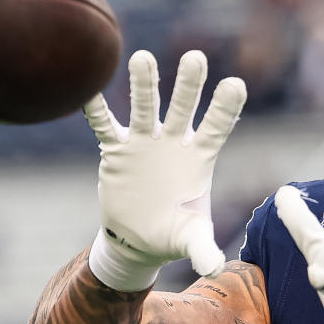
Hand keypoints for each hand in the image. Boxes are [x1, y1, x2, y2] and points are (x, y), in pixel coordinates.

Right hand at [84, 49, 246, 289]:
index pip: (216, 128)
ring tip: (142, 58)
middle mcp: (173, 143)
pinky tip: (87, 89)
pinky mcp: (116, 150)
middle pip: (182, 107)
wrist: (137, 239)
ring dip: (144, 84)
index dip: (224, 108)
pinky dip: (96, 110)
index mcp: (199, 158)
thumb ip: (202, 246)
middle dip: (188, 84)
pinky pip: (105, 126)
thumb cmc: (172, 234)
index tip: (236, 84)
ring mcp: (144, 143)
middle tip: (195, 57)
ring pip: (144, 107)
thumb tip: (214, 266)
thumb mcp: (188, 239)